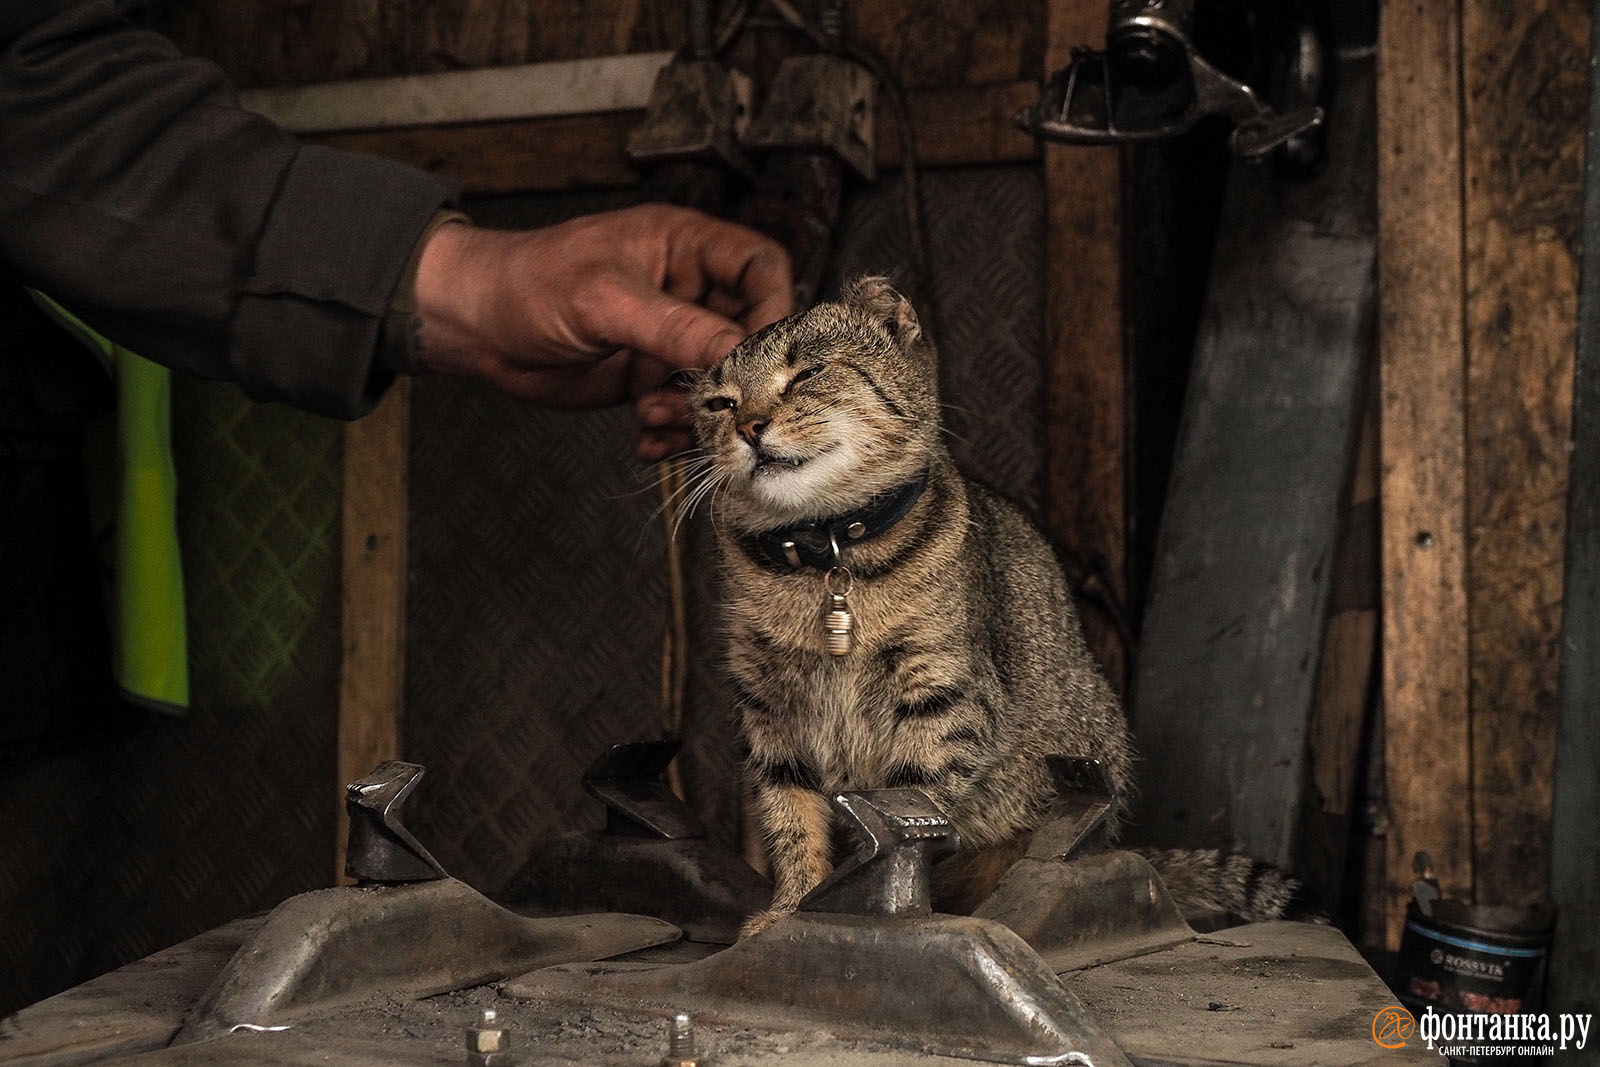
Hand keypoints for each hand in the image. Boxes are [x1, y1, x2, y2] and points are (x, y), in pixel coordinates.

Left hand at [410, 204, 792, 459]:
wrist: (473, 326)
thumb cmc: (528, 283)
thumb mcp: (605, 300)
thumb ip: (676, 328)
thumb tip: (738, 355)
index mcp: (684, 247)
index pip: (761, 268)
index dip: (773, 309)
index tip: (757, 355)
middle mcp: (685, 290)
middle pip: (749, 333)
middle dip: (731, 376)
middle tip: (708, 404)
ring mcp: (669, 337)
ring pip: (719, 381)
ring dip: (698, 412)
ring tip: (655, 418)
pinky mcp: (648, 376)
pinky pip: (684, 410)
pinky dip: (673, 432)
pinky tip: (645, 441)